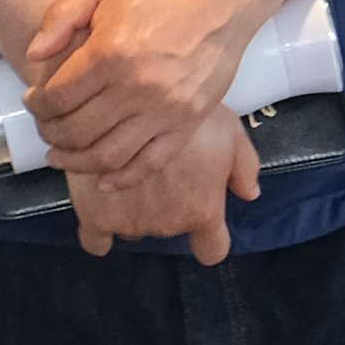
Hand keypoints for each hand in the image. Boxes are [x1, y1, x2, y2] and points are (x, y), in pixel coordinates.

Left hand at [20, 0, 249, 193]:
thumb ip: (60, 16)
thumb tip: (34, 55)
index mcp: (110, 53)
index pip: (58, 97)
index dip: (38, 105)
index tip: (34, 101)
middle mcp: (136, 87)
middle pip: (77, 131)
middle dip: (51, 134)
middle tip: (46, 129)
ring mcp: (164, 109)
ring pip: (108, 155)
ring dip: (76, 162)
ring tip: (62, 157)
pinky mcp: (187, 122)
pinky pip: (150, 162)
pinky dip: (123, 178)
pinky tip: (103, 179)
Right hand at [64, 106, 258, 264]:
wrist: (125, 96)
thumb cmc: (184, 106)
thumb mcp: (227, 127)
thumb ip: (243, 164)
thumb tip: (250, 193)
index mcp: (203, 209)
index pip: (212, 249)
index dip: (208, 238)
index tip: (200, 224)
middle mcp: (168, 224)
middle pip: (168, 229)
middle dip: (166, 207)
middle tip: (160, 171)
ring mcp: (130, 223)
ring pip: (134, 228)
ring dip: (133, 209)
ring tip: (128, 171)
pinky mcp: (94, 217)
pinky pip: (95, 241)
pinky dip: (98, 228)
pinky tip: (98, 207)